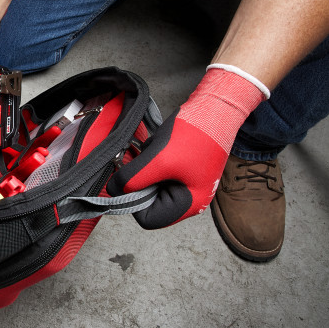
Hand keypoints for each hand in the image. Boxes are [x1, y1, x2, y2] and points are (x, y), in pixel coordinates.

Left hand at [107, 65, 266, 228]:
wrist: (215, 108)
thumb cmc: (194, 135)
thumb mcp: (158, 161)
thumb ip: (133, 179)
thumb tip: (113, 190)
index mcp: (189, 204)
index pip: (148, 219)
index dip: (133, 201)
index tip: (129, 179)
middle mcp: (189, 198)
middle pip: (148, 203)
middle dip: (138, 181)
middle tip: (137, 160)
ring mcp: (186, 183)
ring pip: (150, 185)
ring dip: (143, 168)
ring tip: (152, 150)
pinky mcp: (182, 169)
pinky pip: (156, 172)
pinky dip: (150, 160)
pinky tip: (155, 145)